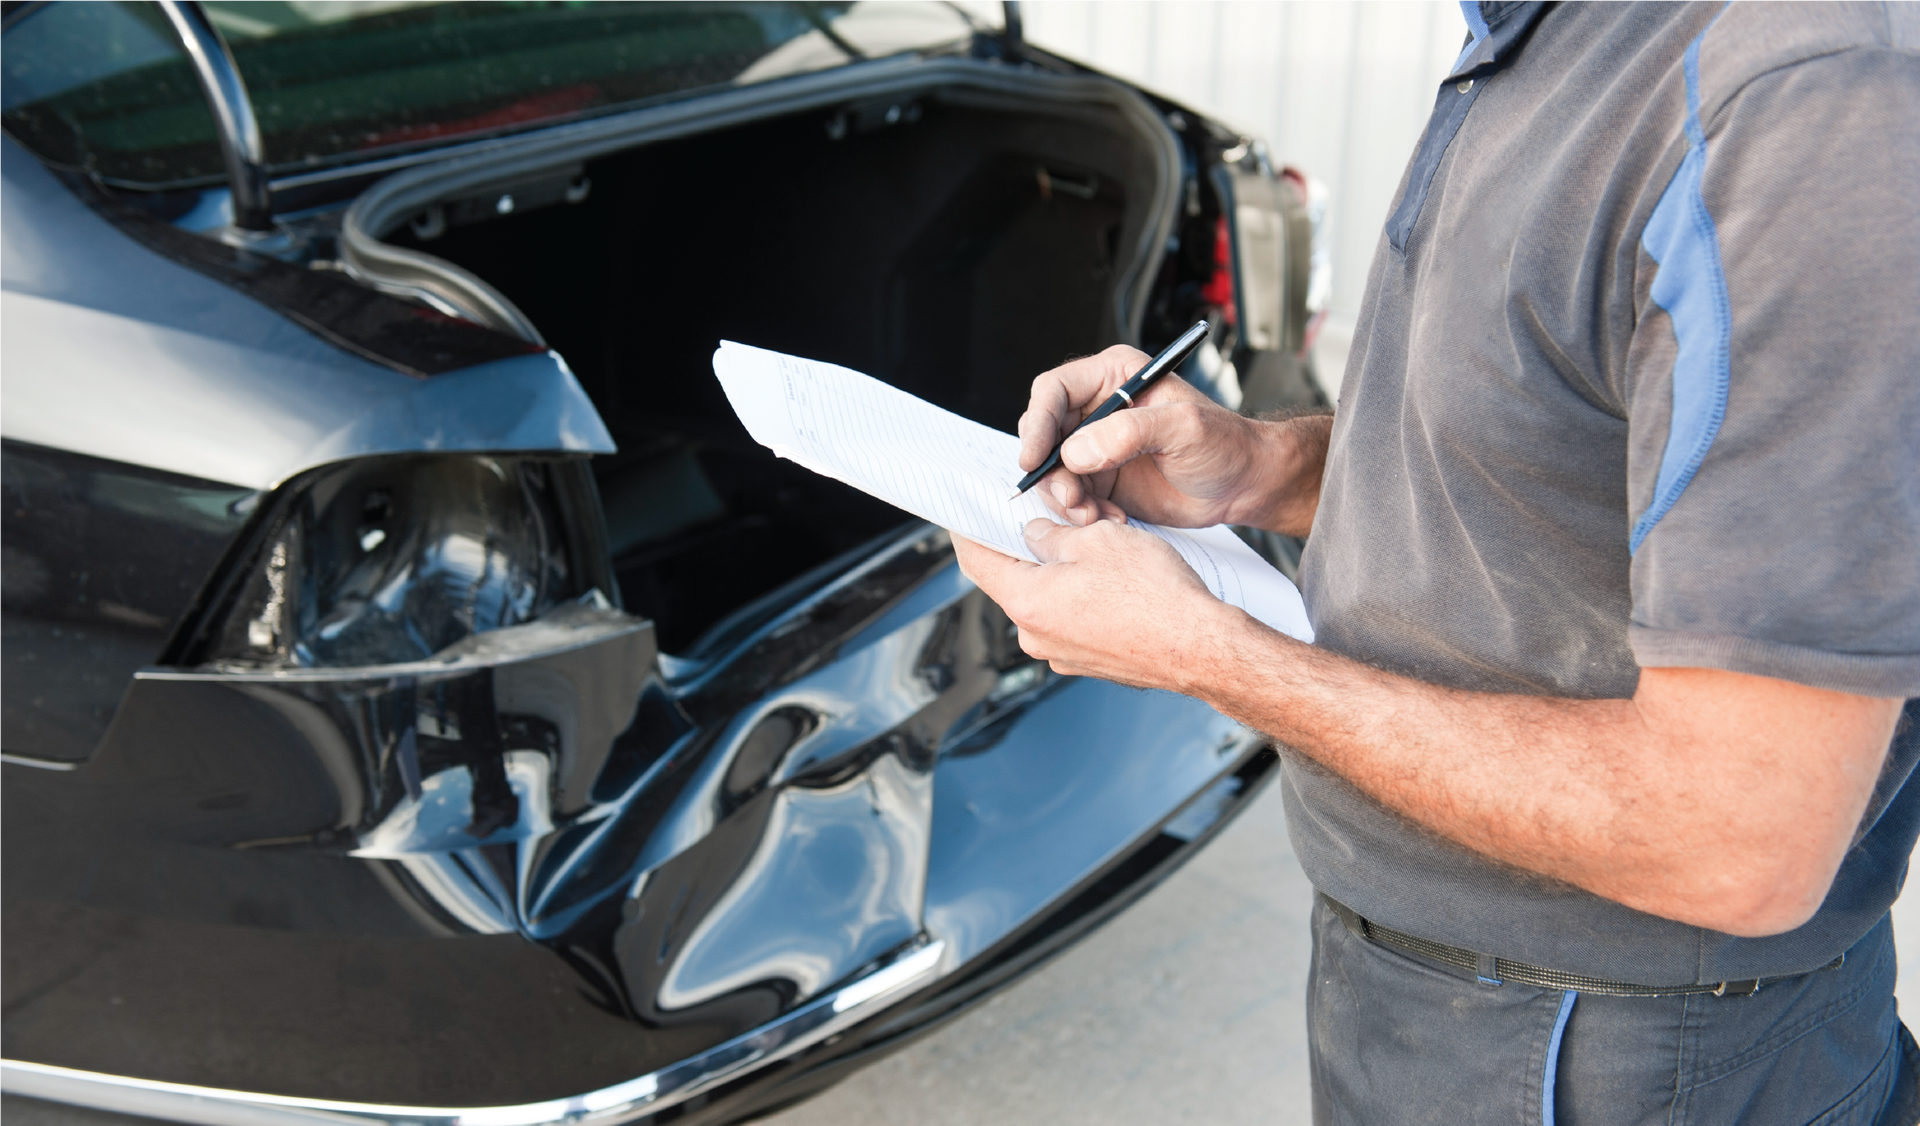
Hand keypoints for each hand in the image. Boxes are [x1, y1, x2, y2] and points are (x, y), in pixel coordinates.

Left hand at [953, 518, 1239, 688]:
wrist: (1202, 648)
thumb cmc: (1156, 596)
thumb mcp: (1097, 539)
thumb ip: (1053, 534)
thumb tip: (1036, 535)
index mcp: (1027, 603)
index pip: (976, 561)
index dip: (968, 529)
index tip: (965, 512)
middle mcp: (1036, 637)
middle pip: (1014, 579)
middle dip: (1029, 546)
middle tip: (1051, 517)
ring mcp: (1063, 654)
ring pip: (1048, 599)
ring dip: (1062, 571)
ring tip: (1098, 547)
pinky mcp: (1090, 661)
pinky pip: (1073, 619)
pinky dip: (1083, 596)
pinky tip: (1114, 580)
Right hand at [1017, 344, 1328, 534]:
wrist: (1245, 484)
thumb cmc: (1226, 444)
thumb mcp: (1185, 428)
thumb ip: (1131, 432)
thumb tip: (1077, 450)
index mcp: (1114, 379)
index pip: (1054, 391)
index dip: (1037, 423)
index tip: (1036, 458)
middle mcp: (1098, 411)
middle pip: (1045, 436)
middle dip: (1050, 472)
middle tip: (1071, 499)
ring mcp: (1097, 448)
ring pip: (1054, 473)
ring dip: (1067, 500)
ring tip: (1096, 516)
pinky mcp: (1101, 481)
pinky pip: (1072, 499)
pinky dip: (1083, 515)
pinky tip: (1113, 521)